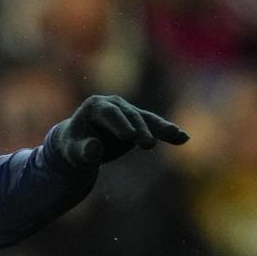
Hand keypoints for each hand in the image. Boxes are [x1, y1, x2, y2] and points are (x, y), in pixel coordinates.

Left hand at [48, 95, 187, 168]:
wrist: (79, 144)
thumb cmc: (73, 147)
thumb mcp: (73, 151)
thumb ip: (83, 151)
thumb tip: (94, 148)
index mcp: (95, 106)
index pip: (109, 114)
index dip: (119, 124)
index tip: (128, 137)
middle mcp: (113, 104)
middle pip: (130, 116)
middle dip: (140, 130)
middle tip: (148, 145)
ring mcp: (128, 111)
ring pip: (147, 119)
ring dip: (161, 128)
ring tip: (177, 136)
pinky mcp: (138, 121)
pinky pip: (155, 126)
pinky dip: (168, 132)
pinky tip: (183, 139)